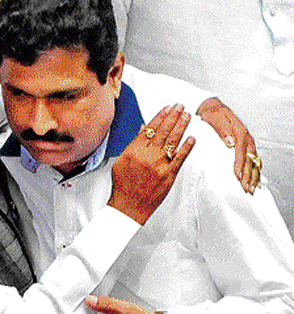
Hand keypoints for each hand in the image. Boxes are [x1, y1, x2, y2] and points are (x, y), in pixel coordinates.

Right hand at [108, 104, 194, 223]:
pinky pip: (180, 159)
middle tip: (180, 107)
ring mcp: (159, 165)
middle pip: (163, 131)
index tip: (166, 108)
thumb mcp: (121, 161)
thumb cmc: (123, 186)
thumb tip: (143, 130)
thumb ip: (133, 144)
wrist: (128, 206)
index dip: (159, 116)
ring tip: (187, 116)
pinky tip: (192, 138)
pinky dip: (187, 147)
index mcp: (134, 151)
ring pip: (172, 141)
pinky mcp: (169, 175)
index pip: (149, 129)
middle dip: (173, 117)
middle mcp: (147, 156)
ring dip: (181, 126)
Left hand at [196, 98, 258, 193]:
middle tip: (246, 188)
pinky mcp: (245, 146)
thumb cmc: (213, 114)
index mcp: (240, 132)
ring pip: (253, 161)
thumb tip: (229, 142)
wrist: (213, 108)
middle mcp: (246, 138)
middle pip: (250, 160)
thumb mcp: (215, 119)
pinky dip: (253, 171)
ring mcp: (247, 142)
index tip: (238, 176)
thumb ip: (222, 130)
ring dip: (253, 176)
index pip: (241, 152)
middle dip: (248, 175)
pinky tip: (252, 180)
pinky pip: (252, 160)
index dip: (240, 165)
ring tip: (250, 188)